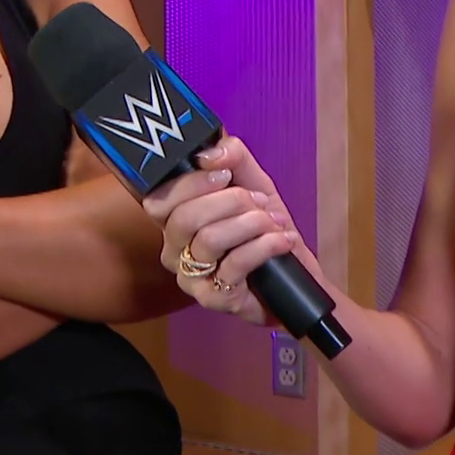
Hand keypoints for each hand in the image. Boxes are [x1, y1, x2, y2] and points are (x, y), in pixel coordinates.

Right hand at [142, 136, 304, 327]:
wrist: (295, 272)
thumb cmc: (266, 228)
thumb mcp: (253, 181)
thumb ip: (232, 157)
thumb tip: (209, 155)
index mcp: (175, 220)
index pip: (160, 200)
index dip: (192, 183)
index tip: (225, 175)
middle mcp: (174, 250)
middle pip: (185, 218)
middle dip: (232, 202)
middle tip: (259, 202)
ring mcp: (191, 278)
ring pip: (210, 239)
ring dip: (252, 224)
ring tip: (274, 223)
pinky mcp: (213, 299)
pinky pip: (235, 264)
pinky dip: (265, 246)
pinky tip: (281, 241)